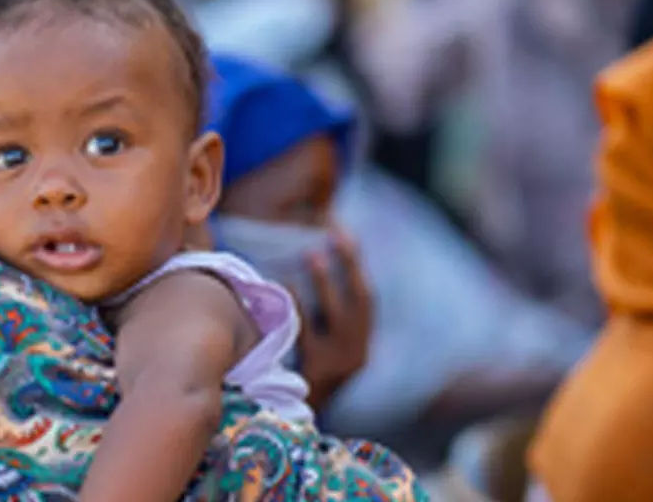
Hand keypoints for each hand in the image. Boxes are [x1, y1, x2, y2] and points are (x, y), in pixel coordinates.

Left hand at [293, 227, 372, 410]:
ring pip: (338, 316)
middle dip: (350, 266)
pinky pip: (309, 334)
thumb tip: (307, 263)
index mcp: (363, 343)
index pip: (366, 297)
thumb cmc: (304, 373)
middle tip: (335, 235)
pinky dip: (299, 309)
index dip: (356, 263)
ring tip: (311, 255)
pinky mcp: (317, 372)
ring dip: (326, 284)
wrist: (297, 420)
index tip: (343, 231)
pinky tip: (286, 286)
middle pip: (360, 301)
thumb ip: (323, 316)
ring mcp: (339, 363)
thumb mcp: (323, 346)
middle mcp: (358, 352)